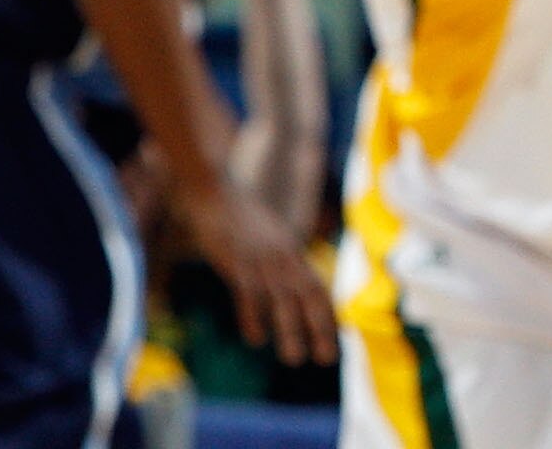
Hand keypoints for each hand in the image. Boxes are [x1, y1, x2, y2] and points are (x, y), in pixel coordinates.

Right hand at [171, 176, 336, 366]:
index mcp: (291, 253)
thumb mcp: (267, 238)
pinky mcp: (235, 260)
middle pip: (307, 295)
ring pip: (280, 298)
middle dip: (319, 328)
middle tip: (327, 359)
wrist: (214, 191)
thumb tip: (289, 286)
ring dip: (290, 330)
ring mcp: (260, 259)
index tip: (337, 342)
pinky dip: (254, 316)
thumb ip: (280, 261)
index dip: (328, 315)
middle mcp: (282, 256)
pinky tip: (256, 340)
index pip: (318, 288)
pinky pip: (247, 292)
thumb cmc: (240, 219)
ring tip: (295, 360)